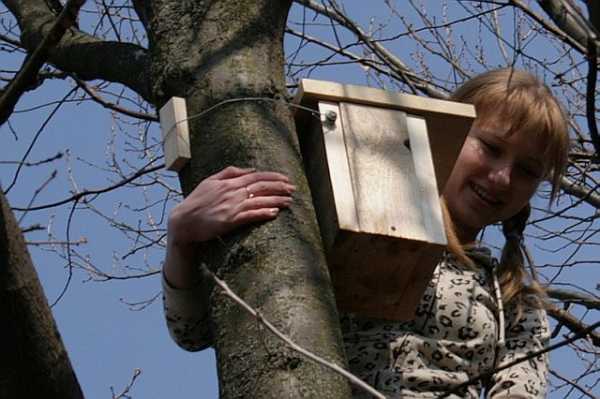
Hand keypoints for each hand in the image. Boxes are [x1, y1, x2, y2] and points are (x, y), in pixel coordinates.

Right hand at [168, 166, 294, 246]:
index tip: (286, 178)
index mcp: (229, 183)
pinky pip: (250, 216)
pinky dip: (263, 213)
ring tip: (289, 201)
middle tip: (293, 189)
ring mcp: (232, 207)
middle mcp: (232, 193)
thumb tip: (250, 169)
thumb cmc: (196, 201)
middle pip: (261, 187)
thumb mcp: (210, 181)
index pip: (256, 176)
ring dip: (276, 200)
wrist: (183, 221)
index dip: (273, 177)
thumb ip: (230, 172)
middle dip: (280, 187)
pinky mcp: (230, 221)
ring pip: (259, 201)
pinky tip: (274, 213)